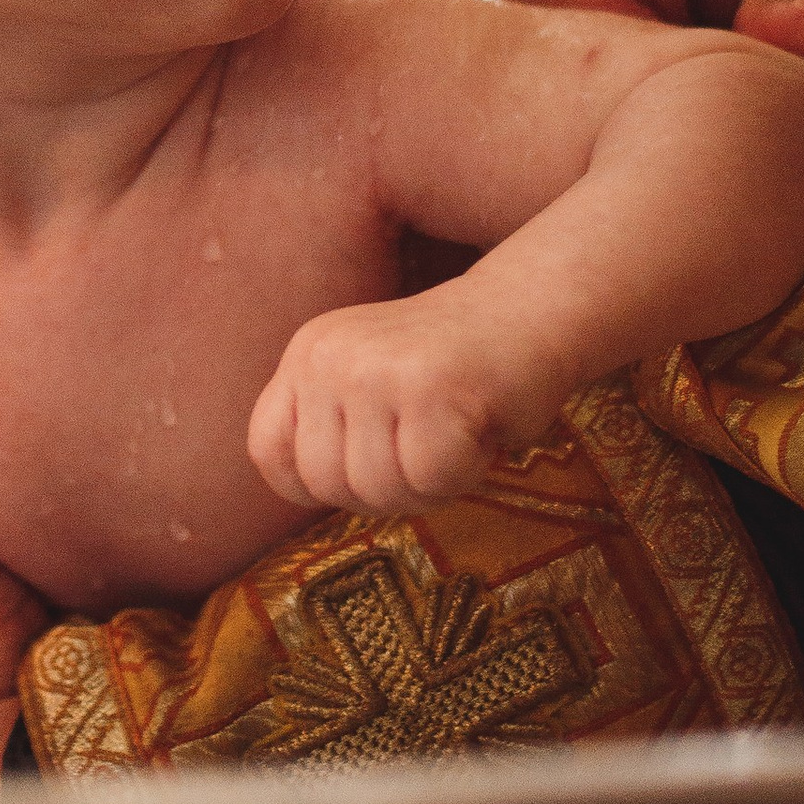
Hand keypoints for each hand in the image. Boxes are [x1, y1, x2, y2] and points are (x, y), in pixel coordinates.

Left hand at [247, 295, 521, 515]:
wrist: (533, 309)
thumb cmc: (456, 370)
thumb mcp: (370, 384)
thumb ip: (330, 428)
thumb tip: (304, 495)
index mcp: (308, 353)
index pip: (270, 452)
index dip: (317, 483)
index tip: (372, 465)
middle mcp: (330, 356)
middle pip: (327, 484)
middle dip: (386, 489)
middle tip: (430, 444)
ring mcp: (376, 369)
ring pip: (378, 490)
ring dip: (429, 482)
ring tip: (454, 429)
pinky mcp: (430, 388)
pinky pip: (431, 480)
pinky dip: (465, 472)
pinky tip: (479, 427)